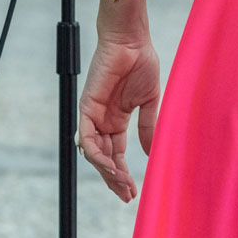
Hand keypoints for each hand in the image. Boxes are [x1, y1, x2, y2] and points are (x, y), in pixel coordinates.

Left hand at [77, 26, 160, 201]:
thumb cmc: (141, 62)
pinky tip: (112, 167)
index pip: (117, 154)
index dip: (123, 174)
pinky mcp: (87, 106)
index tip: (133, 192)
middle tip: (127, 196)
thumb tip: (150, 153)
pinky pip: (87, 137)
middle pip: (105, 158)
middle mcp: (103, 120)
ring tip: (123, 185)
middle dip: (115, 179)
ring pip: (95, 152)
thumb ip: (148, 126)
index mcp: (117, 119)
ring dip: (107, 171)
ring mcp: (94, 114)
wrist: (132, 40)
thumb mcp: (149, 101)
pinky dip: (97, 154)